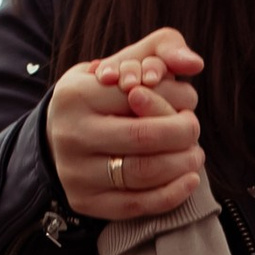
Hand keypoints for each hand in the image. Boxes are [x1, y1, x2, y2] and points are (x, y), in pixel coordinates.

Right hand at [48, 26, 206, 219]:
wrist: (59, 134)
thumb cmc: (102, 95)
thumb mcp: (122, 61)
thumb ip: (162, 49)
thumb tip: (194, 62)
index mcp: (77, 94)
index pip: (141, 95)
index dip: (175, 98)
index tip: (187, 101)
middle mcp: (70, 133)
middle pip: (145, 136)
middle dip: (183, 133)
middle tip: (193, 129)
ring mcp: (75, 172)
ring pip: (143, 172)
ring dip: (182, 164)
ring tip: (195, 154)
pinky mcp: (84, 201)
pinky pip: (136, 205)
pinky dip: (171, 194)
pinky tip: (189, 180)